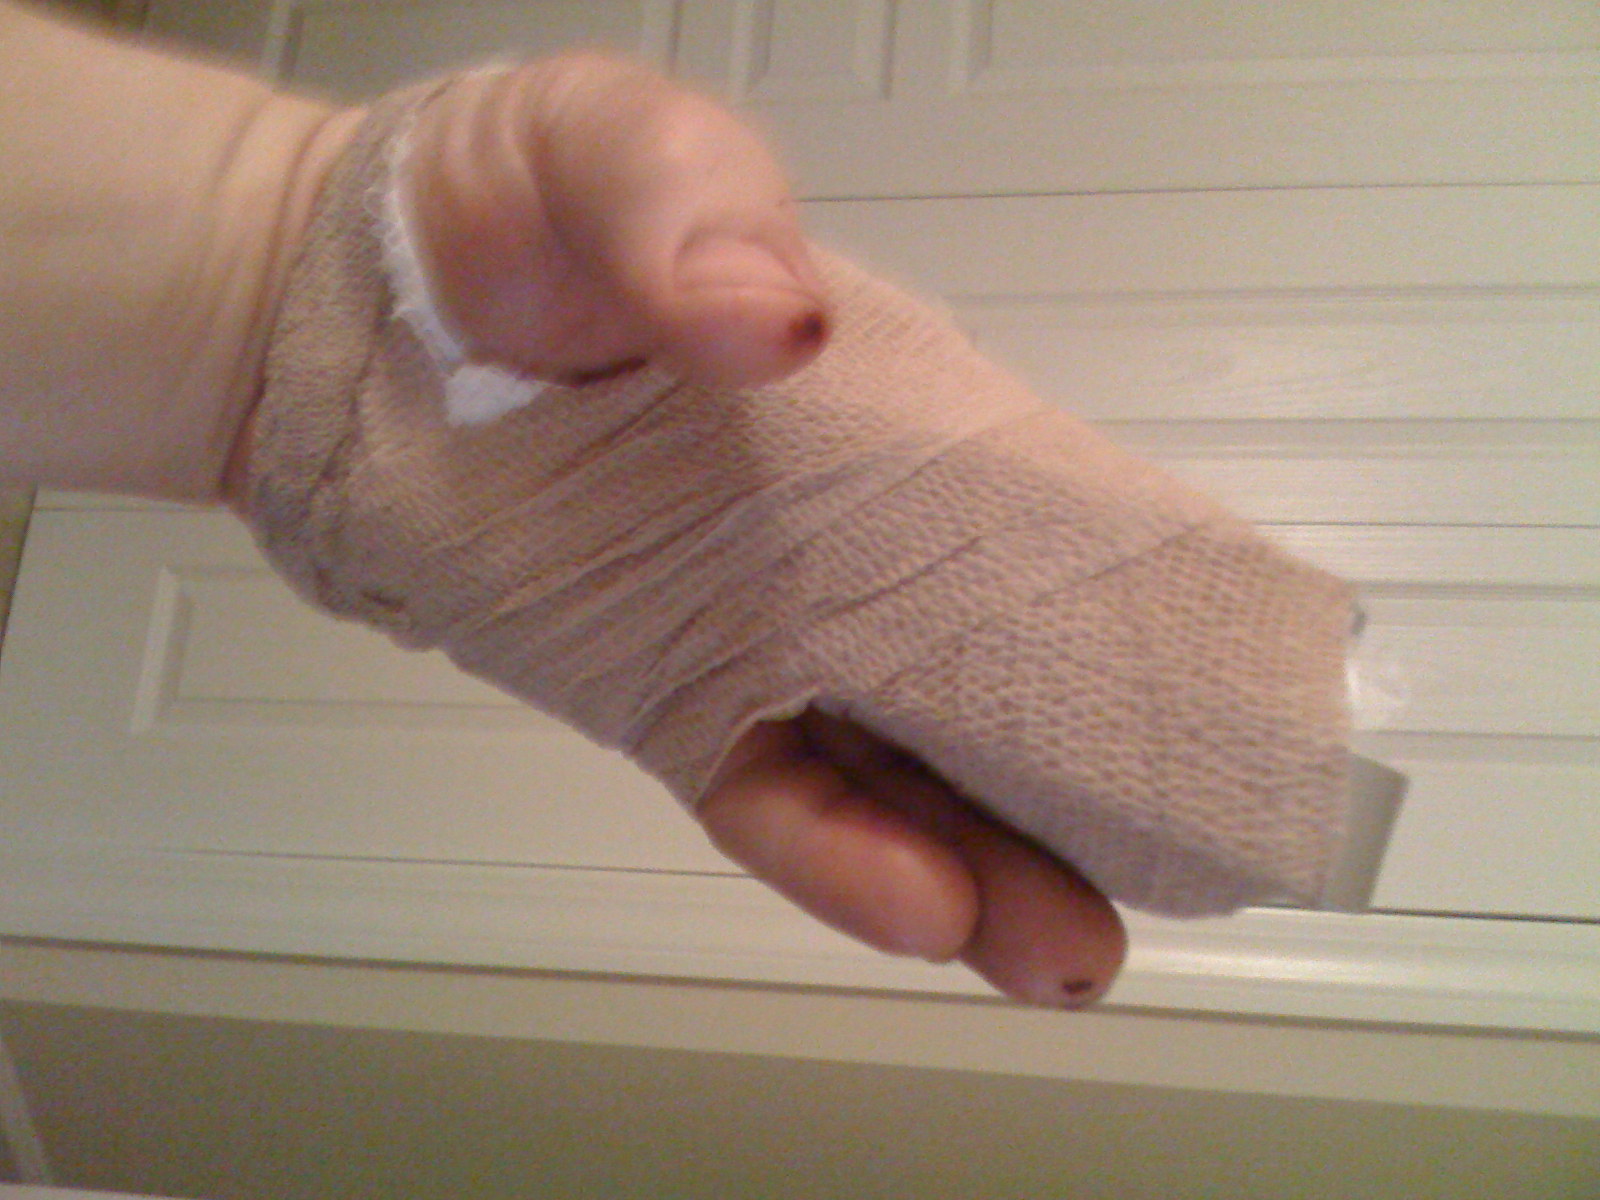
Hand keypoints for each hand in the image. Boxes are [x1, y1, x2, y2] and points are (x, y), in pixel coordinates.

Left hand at [385, 54, 1127, 1004]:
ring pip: (893, 767)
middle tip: (1181, 871)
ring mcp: (751, 633)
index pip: (1039, 525)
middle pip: (988, 675)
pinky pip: (760, 790)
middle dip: (1082, 778)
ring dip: (984, 860)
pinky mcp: (660, 694)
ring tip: (1070, 948)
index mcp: (882, 421)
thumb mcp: (609, 154)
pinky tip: (918, 905)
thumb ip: (692, 211)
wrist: (341, 314)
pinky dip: (834, 849)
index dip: (1131, 610)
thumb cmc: (497, 213)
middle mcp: (837, 544)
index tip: (1221, 697)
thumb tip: (781, 328)